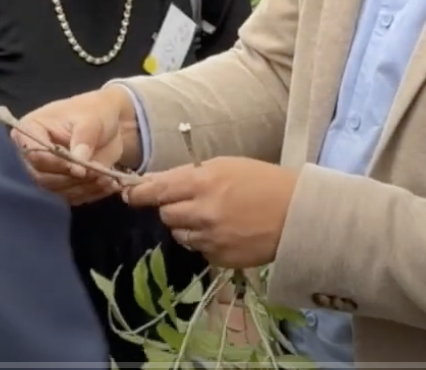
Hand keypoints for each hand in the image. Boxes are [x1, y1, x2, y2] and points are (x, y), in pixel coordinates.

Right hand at [13, 87, 139, 205]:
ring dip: (84, 187)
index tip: (79, 169)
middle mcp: (33, 153)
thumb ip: (83, 139)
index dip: (56, 163)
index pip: (34, 153)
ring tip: (107, 179)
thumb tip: (78, 167)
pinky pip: (71, 196)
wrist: (111, 123)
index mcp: (31, 128)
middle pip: (43, 176)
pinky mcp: (61, 184)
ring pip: (57, 190)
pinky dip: (90, 193)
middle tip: (98, 174)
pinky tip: (108, 185)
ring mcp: (46, 171)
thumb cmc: (96, 112)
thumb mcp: (92, 118)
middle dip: (72, 178)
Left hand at [124, 158, 297, 267]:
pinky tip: (224, 232)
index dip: (140, 193)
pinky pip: (199, 250)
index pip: (158, 189)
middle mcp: (202, 212)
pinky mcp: (219, 259)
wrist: (296, 214)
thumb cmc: (262, 181)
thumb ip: (192, 175)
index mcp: (204, 182)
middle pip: (166, 214)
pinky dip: (205, 242)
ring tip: (210, 217)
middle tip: (189, 202)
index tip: (129, 194)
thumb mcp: (226, 166)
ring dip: (186, 226)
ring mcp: (210, 239)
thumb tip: (158, 183)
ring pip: (179, 235)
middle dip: (172, 208)